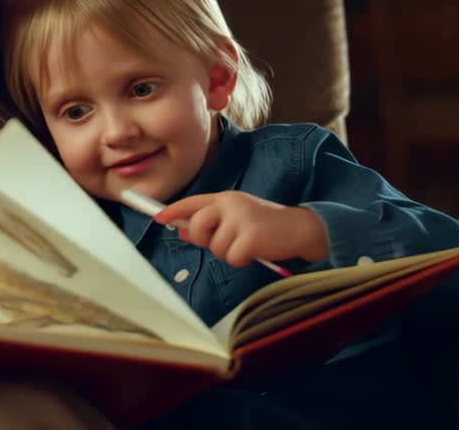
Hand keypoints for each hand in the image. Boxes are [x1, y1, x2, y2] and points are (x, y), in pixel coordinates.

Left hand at [156, 192, 327, 265]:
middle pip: (197, 227)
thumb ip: (211, 223)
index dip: (173, 211)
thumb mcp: (237, 219)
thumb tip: (181, 231)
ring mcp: (240, 219)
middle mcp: (230, 204)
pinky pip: (232, 258)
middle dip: (203, 240)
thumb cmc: (266, 226)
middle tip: (223, 242)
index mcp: (225, 198)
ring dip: (228, 253)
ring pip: (215, 247)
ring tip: (247, 245)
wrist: (300, 228)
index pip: (192, 203)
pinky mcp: (251, 236)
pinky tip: (255, 252)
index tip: (158, 219)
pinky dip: (242, 260)